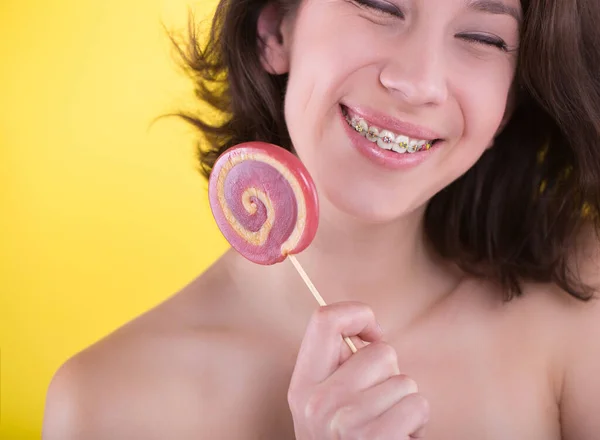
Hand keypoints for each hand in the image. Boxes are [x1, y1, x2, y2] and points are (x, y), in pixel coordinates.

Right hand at [288, 302, 428, 438]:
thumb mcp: (325, 406)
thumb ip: (337, 369)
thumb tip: (371, 335)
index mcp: (302, 384)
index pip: (325, 319)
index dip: (358, 315)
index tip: (373, 335)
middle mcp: (316, 402)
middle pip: (380, 352)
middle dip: (391, 375)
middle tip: (379, 404)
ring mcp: (343, 423)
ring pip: (404, 381)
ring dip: (406, 403)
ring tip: (388, 426)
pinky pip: (416, 405)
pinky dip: (417, 423)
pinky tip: (399, 439)